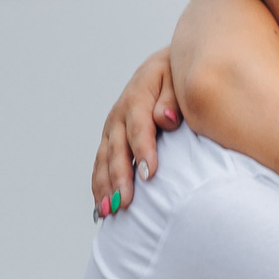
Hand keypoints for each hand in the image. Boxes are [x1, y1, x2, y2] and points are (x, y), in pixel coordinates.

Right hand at [92, 48, 177, 217]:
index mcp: (138, 97)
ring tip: (108, 211)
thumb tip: (166, 118)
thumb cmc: (177, 75)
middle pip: (117, 148)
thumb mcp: (178, 78)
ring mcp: (112, 128)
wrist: (165, 67)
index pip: (139, 126)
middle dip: (119, 177)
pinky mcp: (110, 139)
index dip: (143, 150)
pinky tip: (102, 207)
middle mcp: (119, 114)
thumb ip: (172, 98)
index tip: (150, 175)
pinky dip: (100, 185)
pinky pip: (101, 164)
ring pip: (104, 159)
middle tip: (124, 202)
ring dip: (104, 186)